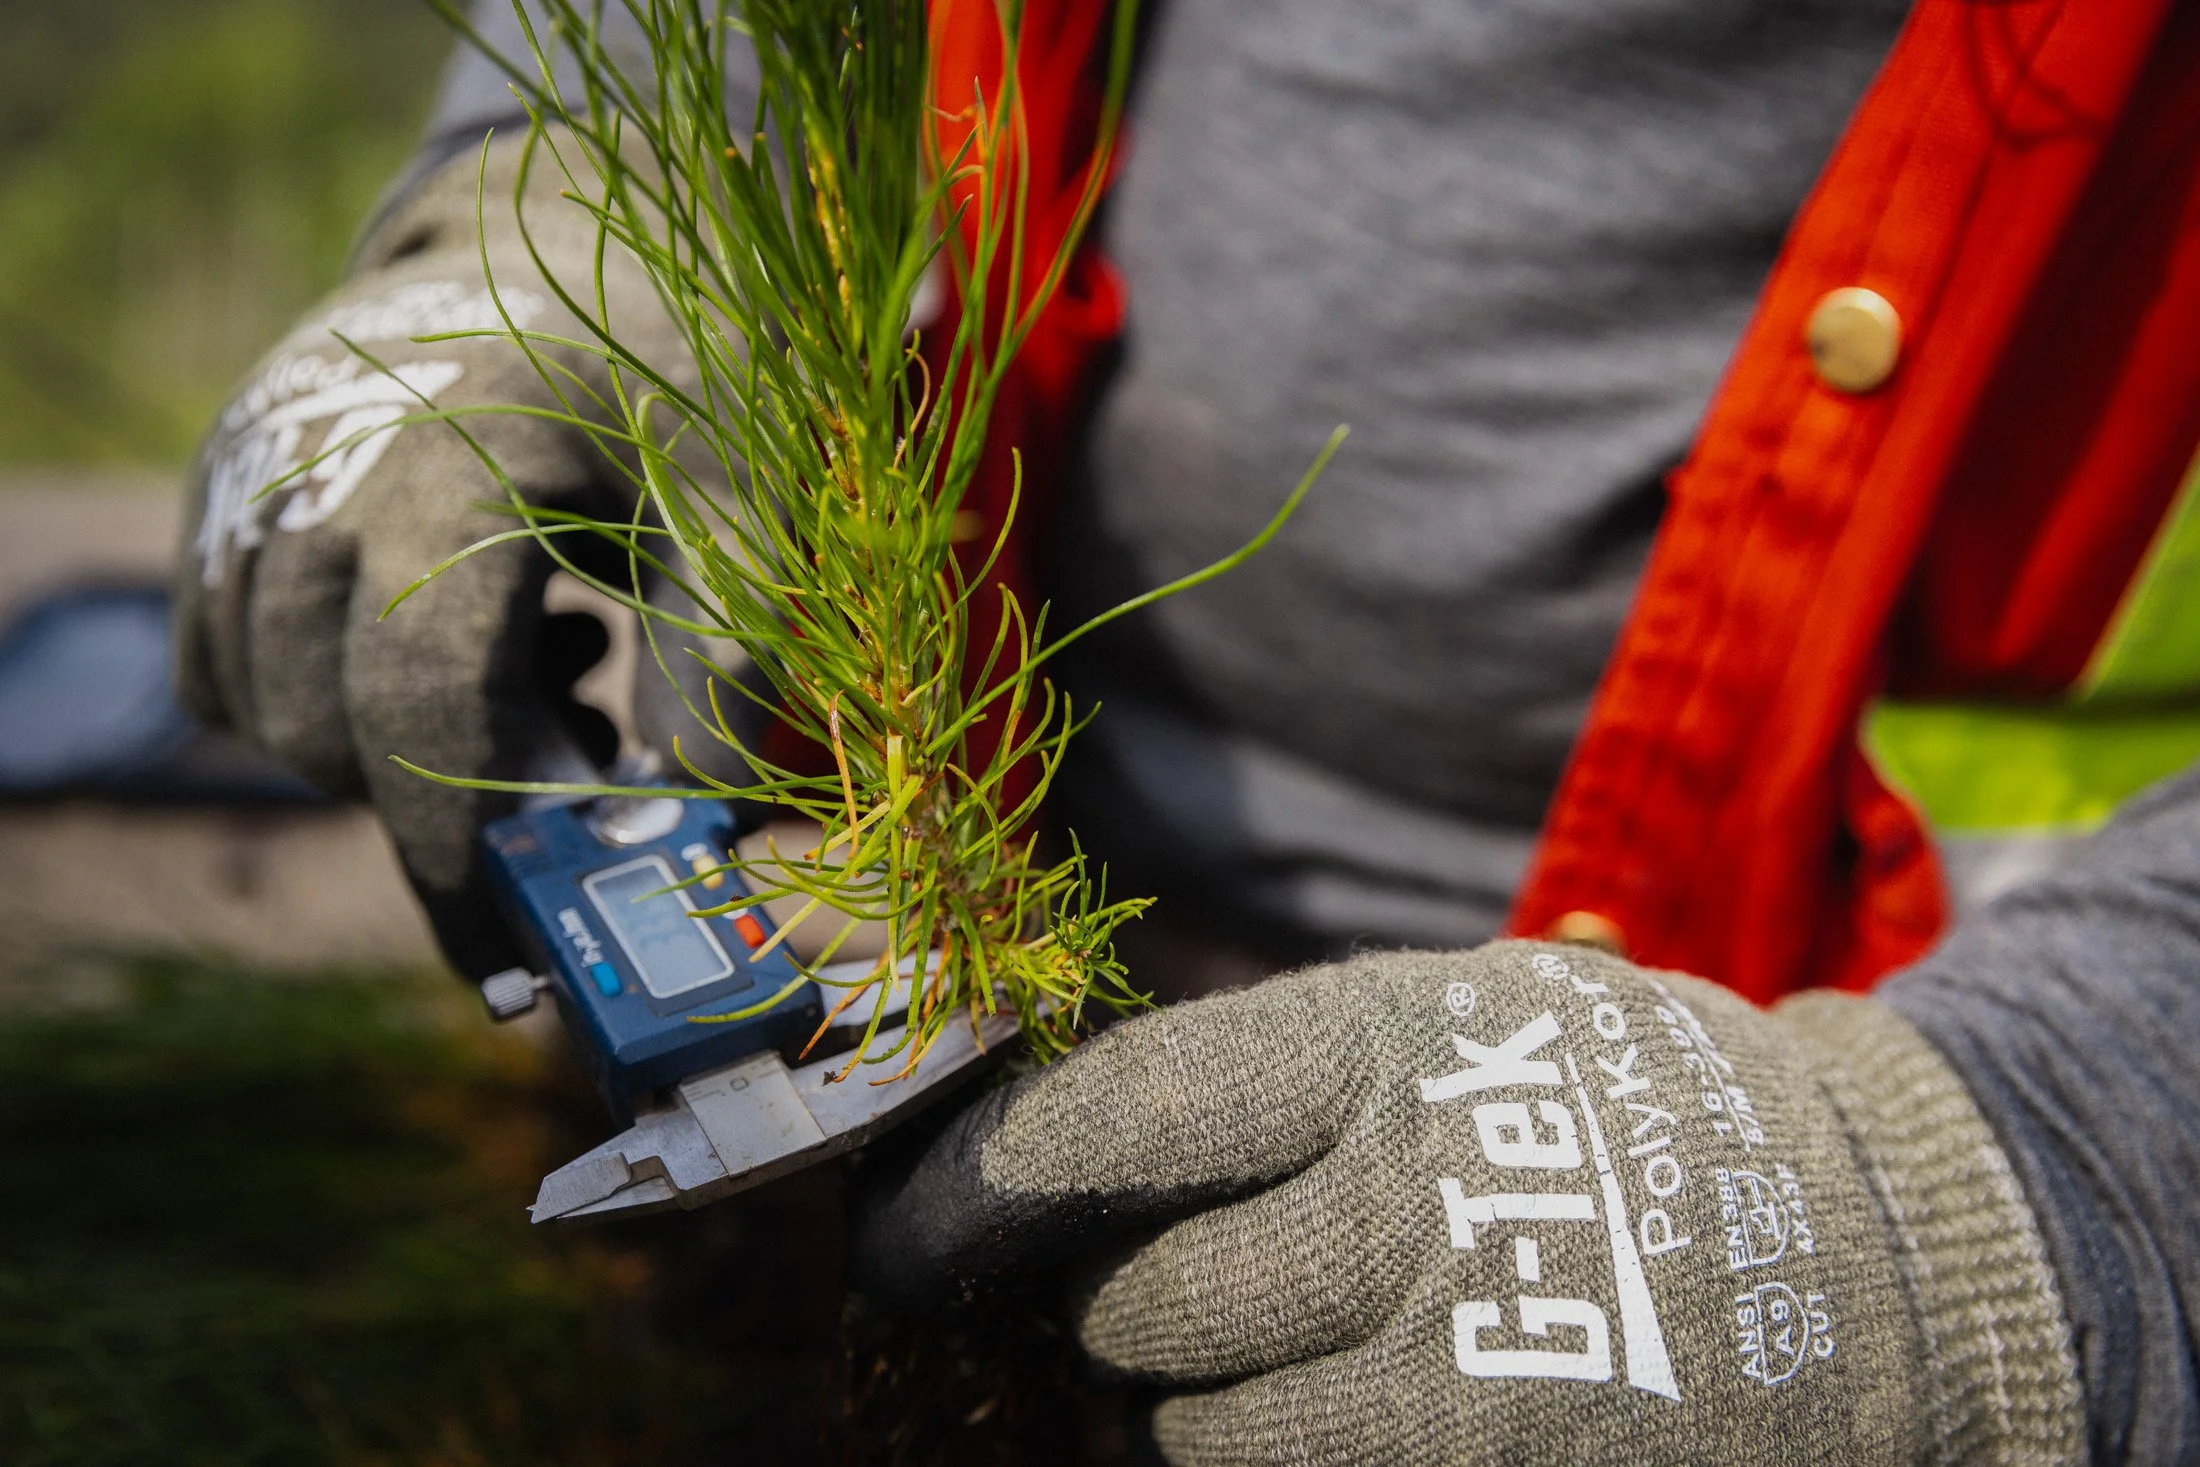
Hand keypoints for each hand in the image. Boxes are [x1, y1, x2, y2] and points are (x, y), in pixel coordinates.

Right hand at [174, 133, 730, 975]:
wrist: (567, 245)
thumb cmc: (673, 372)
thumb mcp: (745, 506)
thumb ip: (722, 670)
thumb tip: (674, 839)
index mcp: (450, 474)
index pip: (415, 708)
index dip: (463, 849)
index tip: (516, 956)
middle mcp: (314, 483)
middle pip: (333, 738)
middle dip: (456, 797)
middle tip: (592, 748)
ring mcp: (246, 487)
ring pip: (274, 719)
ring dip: (399, 746)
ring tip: (552, 652)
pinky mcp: (220, 502)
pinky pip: (228, 674)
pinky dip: (327, 701)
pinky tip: (455, 629)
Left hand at [855, 942, 2083, 1463]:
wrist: (1869, 1238)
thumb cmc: (1611, 1111)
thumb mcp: (1456, 1025)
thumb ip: (1271, 1085)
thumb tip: (1055, 1153)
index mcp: (1379, 1047)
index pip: (1118, 1117)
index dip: (982, 1188)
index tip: (900, 1244)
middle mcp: (1408, 1197)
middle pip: (1142, 1307)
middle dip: (1122, 1318)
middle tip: (1158, 1304)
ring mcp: (1467, 1361)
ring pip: (1204, 1441)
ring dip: (1201, 1419)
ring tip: (1285, 1365)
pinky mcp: (1501, 1465)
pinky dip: (1283, 1462)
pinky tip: (1340, 1423)